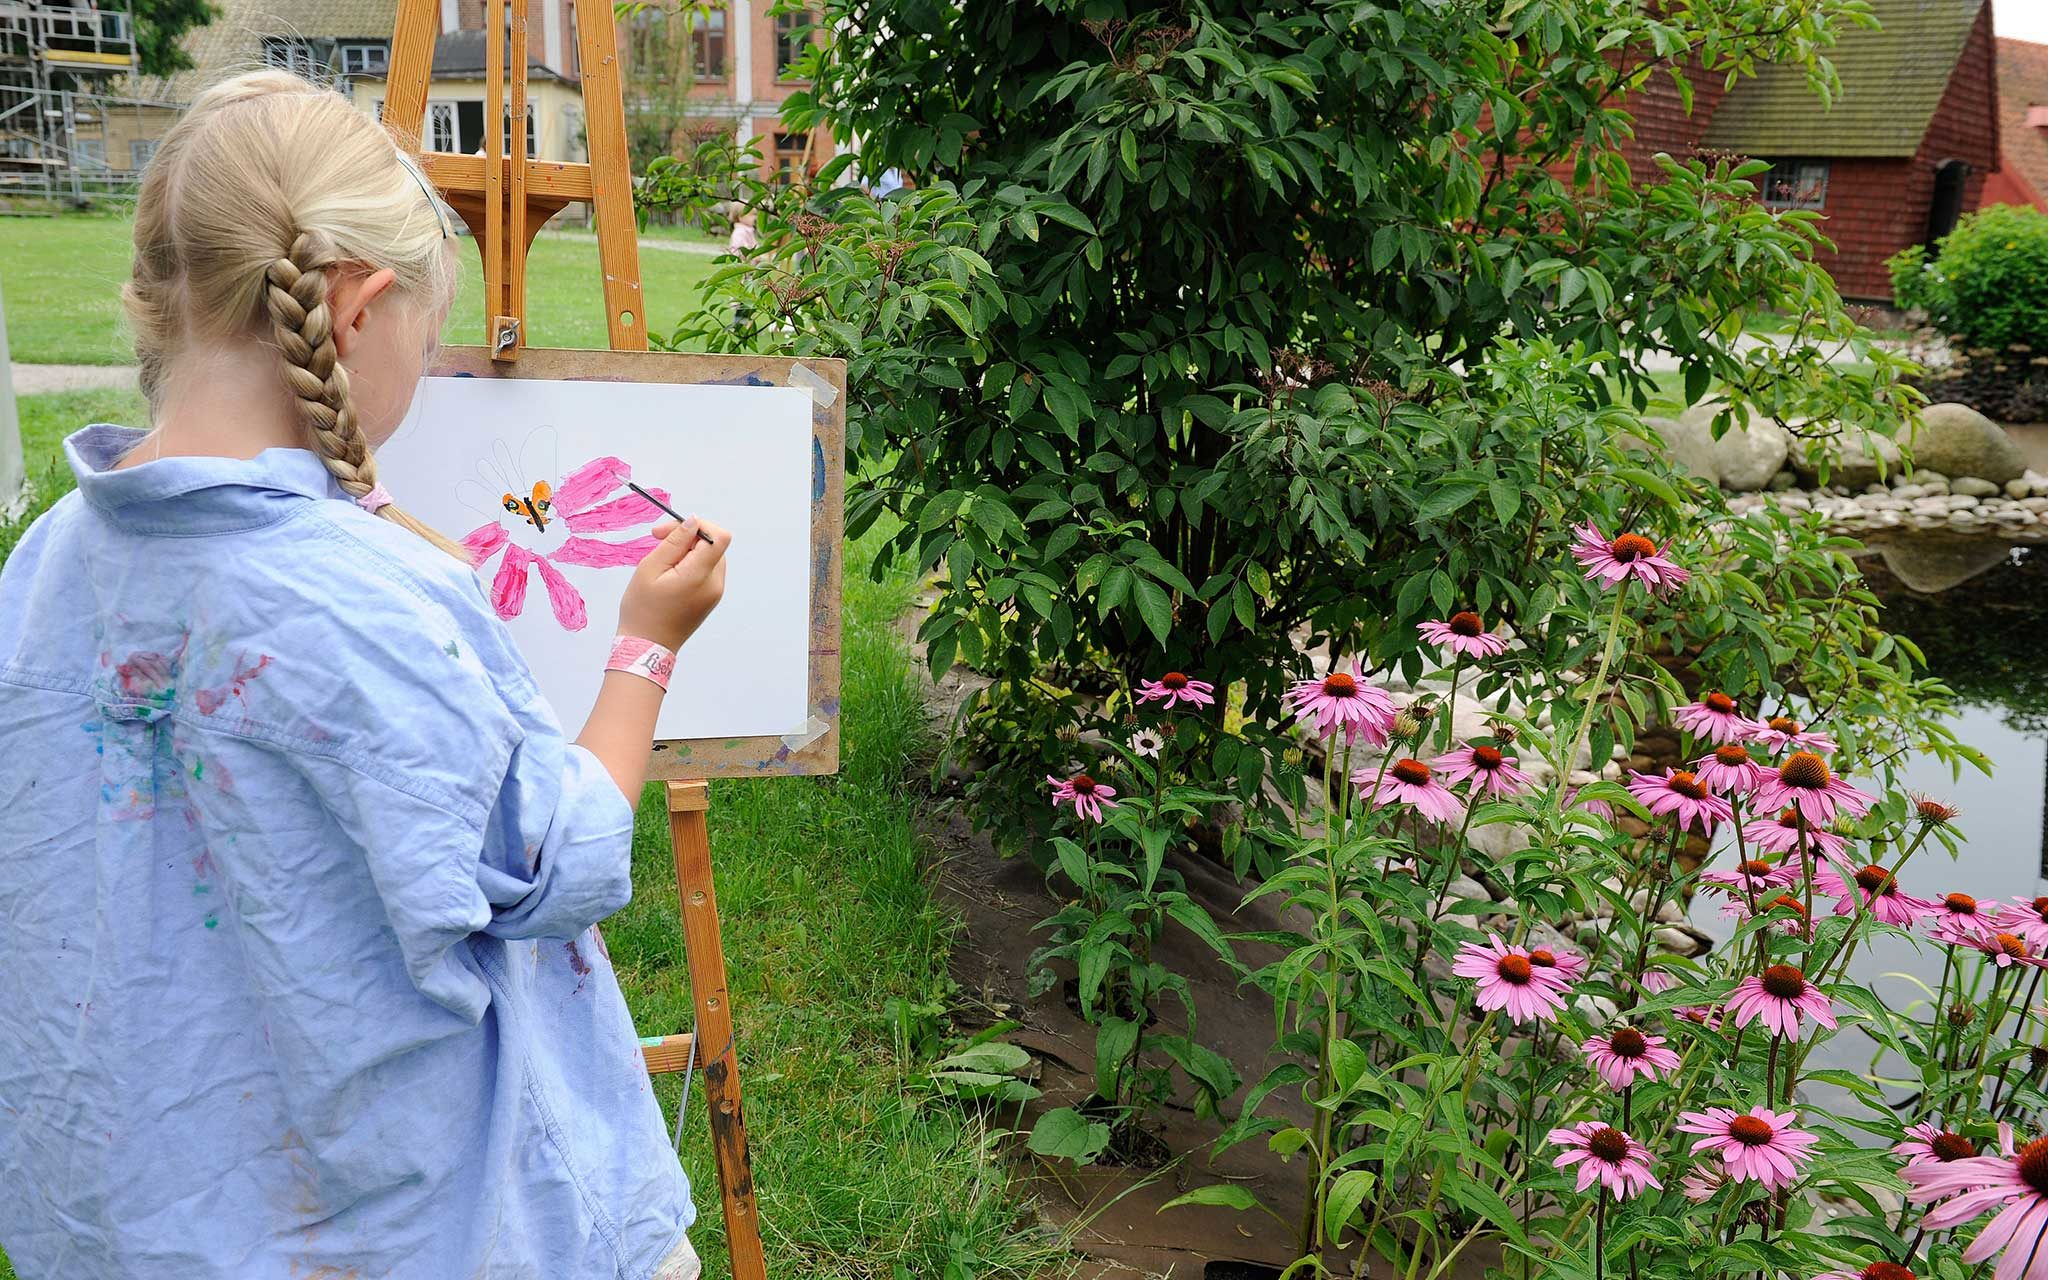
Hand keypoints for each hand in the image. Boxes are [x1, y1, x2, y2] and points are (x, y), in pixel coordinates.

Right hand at [617, 517, 730, 652]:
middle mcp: (715, 584)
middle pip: (713, 544)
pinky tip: (669, 574)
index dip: (698, 526)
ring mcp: (715, 593)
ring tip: (662, 562)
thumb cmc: (642, 609)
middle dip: (688, 537)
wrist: (646, 647)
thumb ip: (674, 542)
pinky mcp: (711, 599)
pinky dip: (690, 564)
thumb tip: (694, 521)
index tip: (670, 531)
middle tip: (657, 541)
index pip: (718, 536)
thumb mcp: (650, 568)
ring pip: (710, 556)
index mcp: (700, 576)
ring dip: (688, 551)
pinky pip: (706, 571)